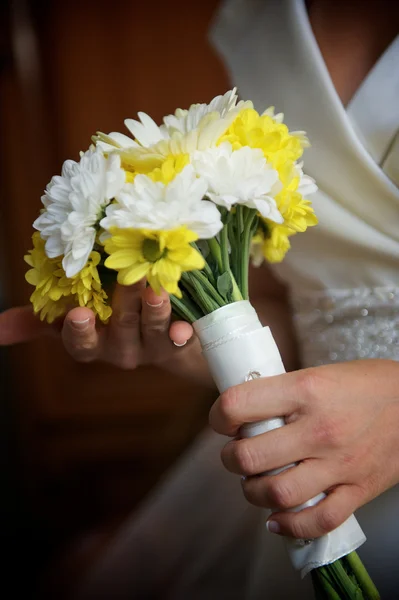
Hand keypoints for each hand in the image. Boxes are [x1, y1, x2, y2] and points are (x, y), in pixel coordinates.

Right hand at [0, 282, 210, 382]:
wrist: (171, 339)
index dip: (78, 332)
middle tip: (128, 279)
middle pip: (120, 330)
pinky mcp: (181, 342)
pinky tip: (185, 328)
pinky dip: (183, 332)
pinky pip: (183, 339)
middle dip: (123, 307)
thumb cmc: (116, 320)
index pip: (80, 344)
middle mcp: (122, 348)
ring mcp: (153, 347)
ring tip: (158, 290)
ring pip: (152, 331)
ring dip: (154, 311)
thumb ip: (41, 320)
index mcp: (95, 342)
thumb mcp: (76, 319)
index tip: (77, 313)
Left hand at [210, 360, 398, 538]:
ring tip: (254, 482)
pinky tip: (277, 518)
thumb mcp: (319, 374)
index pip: (239, 405)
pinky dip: (290, 525)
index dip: (219, 416)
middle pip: (250, 457)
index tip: (222, 421)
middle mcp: (319, 429)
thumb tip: (244, 413)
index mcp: (306, 391)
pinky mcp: (358, 489)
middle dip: (231, 459)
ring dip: (253, 492)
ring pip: (277, 493)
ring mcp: (339, 464)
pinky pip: (317, 519)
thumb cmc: (367, 384)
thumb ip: (282, 394)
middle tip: (236, 454)